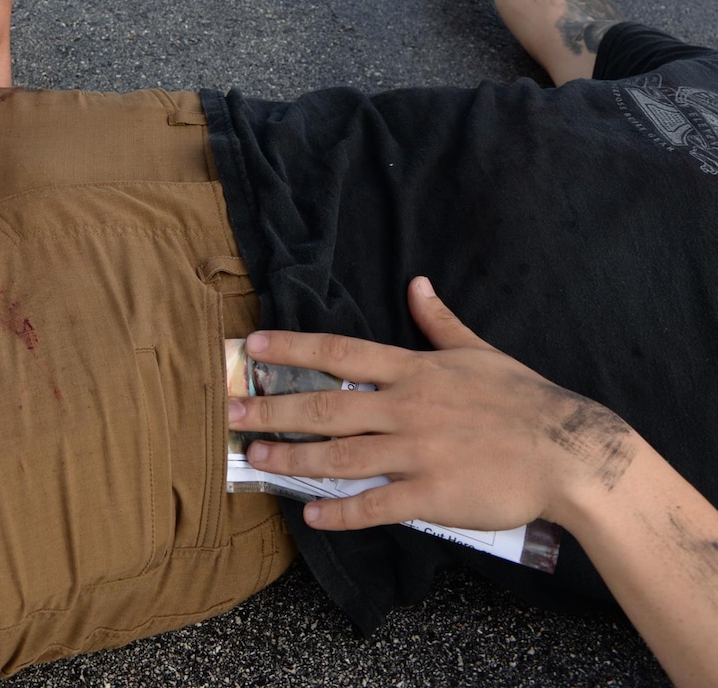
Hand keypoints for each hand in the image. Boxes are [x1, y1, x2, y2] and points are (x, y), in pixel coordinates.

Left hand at [228, 278, 637, 534]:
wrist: (566, 451)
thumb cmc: (522, 399)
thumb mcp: (478, 350)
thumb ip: (439, 321)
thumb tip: (417, 284)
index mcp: (414, 370)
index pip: (340, 353)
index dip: (294, 349)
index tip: (254, 346)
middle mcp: (406, 407)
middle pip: (327, 406)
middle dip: (273, 407)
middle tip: (231, 411)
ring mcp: (417, 452)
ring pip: (342, 455)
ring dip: (294, 457)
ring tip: (256, 457)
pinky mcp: (433, 495)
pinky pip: (377, 505)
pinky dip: (342, 511)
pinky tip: (312, 514)